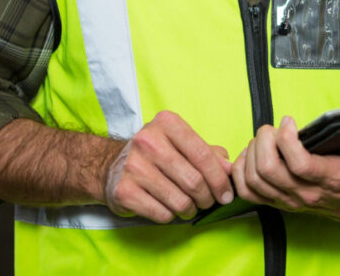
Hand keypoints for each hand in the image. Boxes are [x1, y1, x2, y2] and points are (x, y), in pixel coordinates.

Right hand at [104, 110, 233, 222]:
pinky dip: (172, 216)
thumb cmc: (155, 153)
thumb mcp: (182, 143)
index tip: (227, 194)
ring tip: (190, 207)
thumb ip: (209, 153)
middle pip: (193, 180)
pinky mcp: (123, 191)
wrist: (110, 165)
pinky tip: (169, 209)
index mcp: (167, 123)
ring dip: (191, 209)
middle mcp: (148, 141)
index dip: (220, 178)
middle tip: (209, 202)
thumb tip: (229, 169)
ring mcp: (133, 166)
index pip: (203, 154)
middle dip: (208, 197)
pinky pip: (162, 213)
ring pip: (179, 201)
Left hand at [231, 117, 339, 220]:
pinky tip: (251, 154)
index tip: (289, 121)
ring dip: (251, 153)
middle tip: (272, 127)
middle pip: (268, 171)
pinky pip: (247, 191)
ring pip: (254, 180)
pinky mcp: (277, 201)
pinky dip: (241, 171)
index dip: (287, 140)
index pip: (298, 164)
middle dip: (264, 141)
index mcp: (330, 179)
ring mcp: (289, 199)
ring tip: (264, 137)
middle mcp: (306, 193)